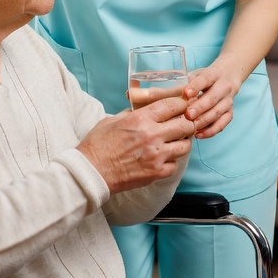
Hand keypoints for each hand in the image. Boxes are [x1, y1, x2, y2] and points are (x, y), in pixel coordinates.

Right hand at [77, 91, 194, 192]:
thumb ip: (131, 113)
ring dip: (181, 142)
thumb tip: (142, 108)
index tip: (181, 106)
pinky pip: (175, 165)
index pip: (172, 105)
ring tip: (174, 142)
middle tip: (182, 124)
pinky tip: (163, 159)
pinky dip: (171, 161)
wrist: (91, 172)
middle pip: (185, 125)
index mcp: (141, 119)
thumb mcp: (112, 120)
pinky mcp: (156, 173)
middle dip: (186, 123)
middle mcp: (152, 135)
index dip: (181, 104)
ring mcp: (156, 156)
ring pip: (185, 146)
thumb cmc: (97, 145)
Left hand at [184, 61, 240, 138]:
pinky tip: (198, 134)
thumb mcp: (196, 74)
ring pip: (217, 112)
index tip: (186, 93)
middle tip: (187, 115)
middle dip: (200, 107)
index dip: (195, 86)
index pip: (205, 79)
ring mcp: (228, 101)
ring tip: (191, 127)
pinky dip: (210, 131)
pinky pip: (222, 124)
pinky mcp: (229, 113)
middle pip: (212, 98)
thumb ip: (186, 82)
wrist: (228, 77)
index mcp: (214, 74)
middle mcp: (224, 87)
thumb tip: (165, 93)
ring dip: (204, 121)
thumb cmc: (206, 78)